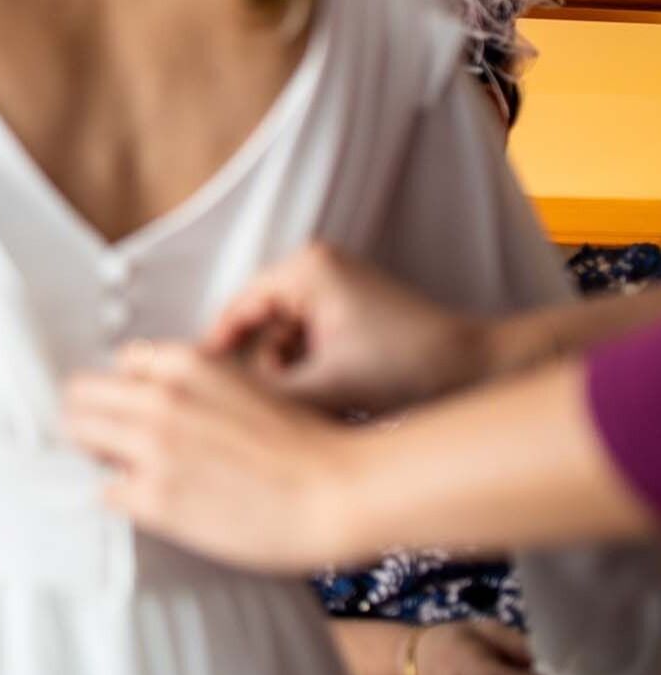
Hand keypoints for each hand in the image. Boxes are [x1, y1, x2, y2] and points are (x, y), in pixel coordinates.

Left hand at [63, 341, 359, 570]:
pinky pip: (105, 493)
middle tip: (108, 443)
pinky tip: (149, 505)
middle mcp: (158, 398)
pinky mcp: (154, 497)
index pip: (118, 364)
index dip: (125, 391)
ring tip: (124, 472)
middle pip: (78, 396)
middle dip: (90, 417)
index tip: (131, 412)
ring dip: (98, 454)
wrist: (340, 492)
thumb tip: (151, 398)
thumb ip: (193, 385)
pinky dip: (121, 498)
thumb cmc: (304, 445)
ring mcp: (151, 448)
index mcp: (183, 363)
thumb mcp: (242, 386)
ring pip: (80, 436)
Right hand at [203, 244, 484, 413]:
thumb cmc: (409, 367)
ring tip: (314, 402)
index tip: (195, 387)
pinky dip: (308, 368)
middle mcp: (315, 267)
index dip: (214, 352)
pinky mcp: (347, 307)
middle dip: (263, 368)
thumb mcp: (327, 386)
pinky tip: (327, 395)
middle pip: (258, 324)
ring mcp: (333, 285)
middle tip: (264, 407)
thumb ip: (266, 396)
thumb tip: (218, 406)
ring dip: (287, 373)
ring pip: (280, 337)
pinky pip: (305, 339)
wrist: (478, 368)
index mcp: (305, 270)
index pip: (237, 309)